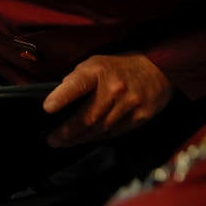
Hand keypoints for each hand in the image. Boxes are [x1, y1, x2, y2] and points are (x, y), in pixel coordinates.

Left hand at [43, 53, 172, 146]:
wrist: (157, 69)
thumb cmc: (116, 68)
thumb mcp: (93, 64)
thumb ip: (76, 80)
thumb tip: (57, 98)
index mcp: (98, 71)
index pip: (77, 84)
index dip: (61, 97)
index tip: (47, 108)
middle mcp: (114, 88)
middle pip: (88, 117)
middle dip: (67, 132)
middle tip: (53, 140)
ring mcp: (129, 104)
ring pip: (100, 129)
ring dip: (80, 139)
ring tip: (65, 142)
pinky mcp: (141, 117)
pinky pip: (114, 133)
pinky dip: (98, 137)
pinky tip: (87, 138)